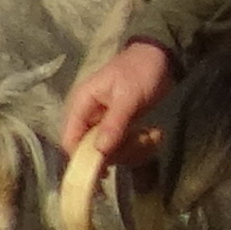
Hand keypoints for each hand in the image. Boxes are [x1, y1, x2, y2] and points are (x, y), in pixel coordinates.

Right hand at [57, 41, 178, 229]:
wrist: (161, 58)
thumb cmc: (140, 71)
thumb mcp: (128, 96)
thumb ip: (114, 123)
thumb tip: (100, 152)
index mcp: (82, 104)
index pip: (70, 140)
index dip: (82, 159)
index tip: (104, 171)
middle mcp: (89, 117)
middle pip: (93, 152)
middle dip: (120, 152)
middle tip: (142, 141)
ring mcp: (105, 125)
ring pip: (111, 153)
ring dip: (134, 150)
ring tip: (152, 135)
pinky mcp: (120, 129)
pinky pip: (125, 149)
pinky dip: (140, 146)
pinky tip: (153, 133)